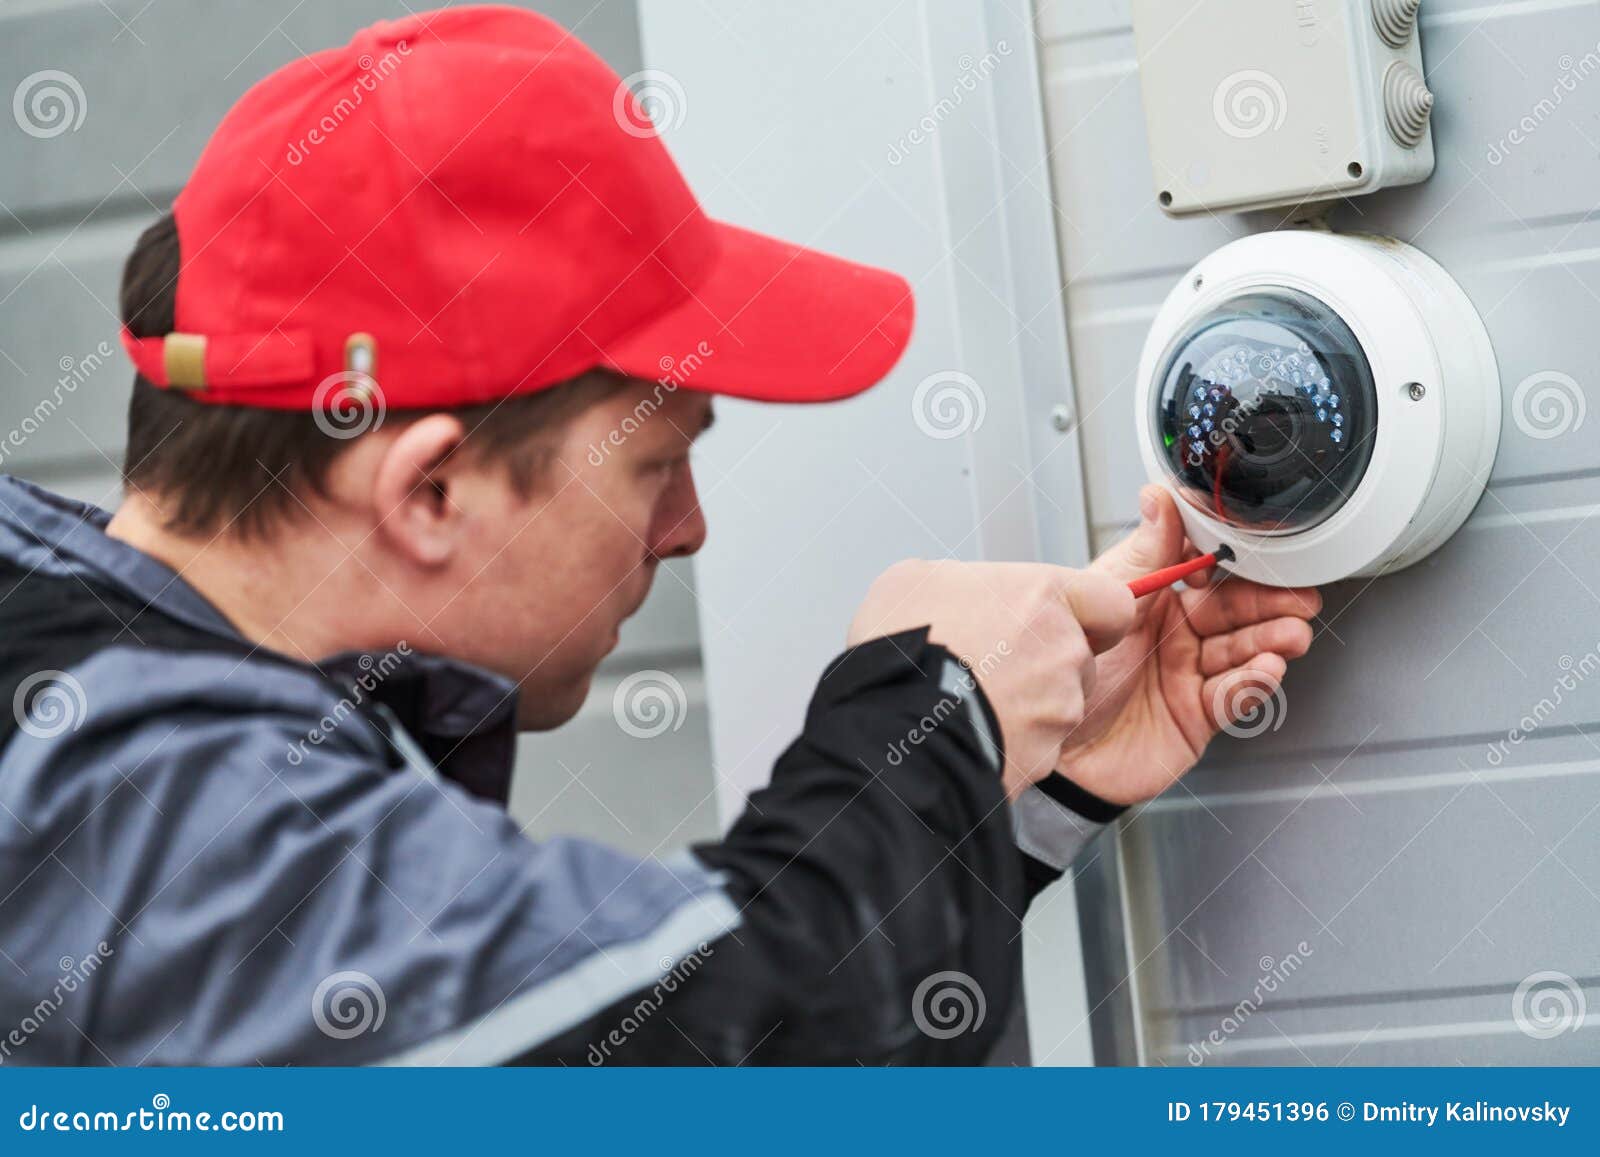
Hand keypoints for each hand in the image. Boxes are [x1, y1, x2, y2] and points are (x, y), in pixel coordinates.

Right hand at [849, 559, 1134, 798]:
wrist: (893, 724)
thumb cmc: (903, 646)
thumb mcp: (917, 580)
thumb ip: (960, 582)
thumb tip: (956, 594)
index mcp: (1043, 595)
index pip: (1113, 602)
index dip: (1095, 614)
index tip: (1071, 622)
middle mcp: (1064, 649)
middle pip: (1081, 657)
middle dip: (1046, 664)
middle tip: (993, 666)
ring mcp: (1059, 707)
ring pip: (1060, 704)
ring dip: (1028, 705)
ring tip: (974, 703)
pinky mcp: (1045, 755)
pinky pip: (1038, 746)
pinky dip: (1013, 743)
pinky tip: (971, 733)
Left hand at [1055, 486, 1320, 805]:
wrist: (1052, 748)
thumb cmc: (1062, 673)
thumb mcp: (1104, 601)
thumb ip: (1144, 554)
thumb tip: (1159, 495)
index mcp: (1153, 599)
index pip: (1207, 571)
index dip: (1238, 563)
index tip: (1264, 552)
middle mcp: (1176, 634)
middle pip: (1236, 610)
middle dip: (1271, 602)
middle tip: (1298, 594)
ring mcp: (1189, 674)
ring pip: (1243, 650)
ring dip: (1272, 641)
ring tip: (1291, 634)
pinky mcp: (1199, 716)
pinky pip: (1234, 695)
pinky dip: (1253, 683)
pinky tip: (1266, 670)